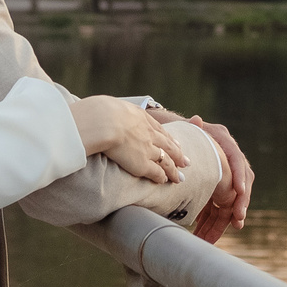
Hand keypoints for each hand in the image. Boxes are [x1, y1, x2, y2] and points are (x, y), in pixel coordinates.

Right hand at [72, 95, 189, 185]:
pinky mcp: (142, 164)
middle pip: (168, 145)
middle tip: (186, 162)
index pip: (158, 129)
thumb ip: (112, 110)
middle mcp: (148, 133)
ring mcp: (147, 148)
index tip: (176, 143)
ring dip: (174, 170)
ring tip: (180, 177)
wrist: (103, 121)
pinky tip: (165, 181)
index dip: (168, 138)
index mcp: (141, 117)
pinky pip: (156, 172)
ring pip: (166, 160)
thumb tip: (103, 110)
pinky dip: (162, 177)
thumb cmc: (99, 111)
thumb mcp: (110, 104)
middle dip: (178, 154)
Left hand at [153, 109, 252, 243]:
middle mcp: (231, 164)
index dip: (240, 177)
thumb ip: (193, 129)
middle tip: (238, 220)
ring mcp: (226, 181)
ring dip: (224, 222)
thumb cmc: (187, 135)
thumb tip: (196, 120)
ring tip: (216, 236)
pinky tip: (207, 238)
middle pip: (241, 187)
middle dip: (239, 205)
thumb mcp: (190, 131)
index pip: (238, 163)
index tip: (239, 191)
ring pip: (229, 204)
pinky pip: (219, 211)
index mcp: (227, 147)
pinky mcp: (218, 194)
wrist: (183, 142)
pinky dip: (215, 224)